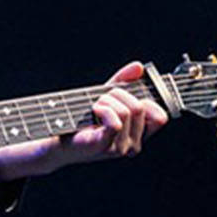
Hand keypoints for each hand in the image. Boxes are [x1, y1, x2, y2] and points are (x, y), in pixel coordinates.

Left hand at [0, 62, 168, 178]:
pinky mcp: (104, 146)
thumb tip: (138, 67)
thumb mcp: (106, 96)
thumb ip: (124, 81)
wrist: (56, 138)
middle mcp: (133, 144)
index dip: (146, 100)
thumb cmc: (81, 119)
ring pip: (127, 111)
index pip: (160, 117)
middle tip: (100, 101)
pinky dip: (104, 109)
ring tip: (93, 108)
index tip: (127, 93)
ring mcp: (120, 148)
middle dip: (117, 95)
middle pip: (139, 107)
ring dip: (106, 101)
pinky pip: (116, 121)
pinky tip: (93, 111)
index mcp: (138, 134)